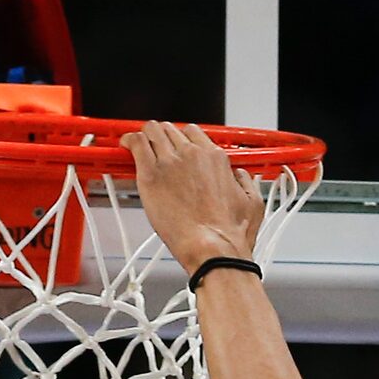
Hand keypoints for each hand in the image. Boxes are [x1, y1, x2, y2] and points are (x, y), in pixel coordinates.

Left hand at [124, 121, 265, 274]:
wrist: (213, 248)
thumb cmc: (230, 234)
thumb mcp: (253, 203)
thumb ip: (245, 183)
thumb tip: (240, 176)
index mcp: (215, 158)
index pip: (193, 133)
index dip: (182, 140)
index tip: (177, 148)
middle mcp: (192, 154)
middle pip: (171, 130)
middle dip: (163, 137)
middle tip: (157, 150)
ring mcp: (170, 162)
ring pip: (152, 131)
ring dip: (146, 136)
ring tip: (140, 145)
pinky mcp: (151, 174)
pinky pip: (136, 144)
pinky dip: (129, 141)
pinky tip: (126, 145)